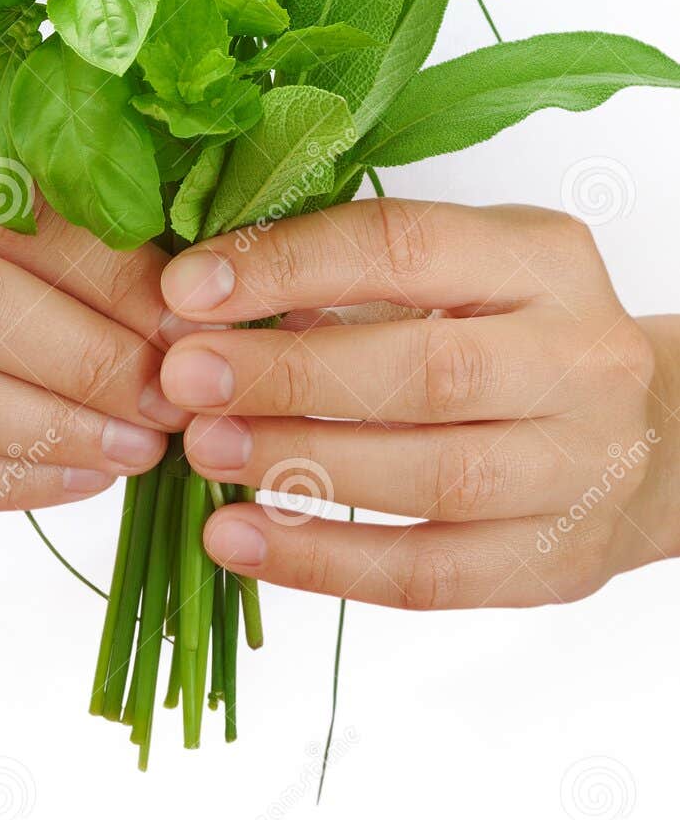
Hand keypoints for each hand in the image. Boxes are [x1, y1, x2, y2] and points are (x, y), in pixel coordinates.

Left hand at [158, 199, 679, 608]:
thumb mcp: (459, 270)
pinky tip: (236, 539)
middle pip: (427, 372)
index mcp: (542, 259)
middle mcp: (576, 360)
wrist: (651, 437)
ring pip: (431, 477)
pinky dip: (321, 560)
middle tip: (185, 377)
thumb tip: (205, 297)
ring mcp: (575, 469)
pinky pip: (428, 572)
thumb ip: (351, 275)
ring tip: (201, 450)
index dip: (290, 266)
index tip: (189, 287)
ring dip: (299, 465)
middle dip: (289, 375)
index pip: (407, 247)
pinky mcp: (552, 564)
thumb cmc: (516, 333)